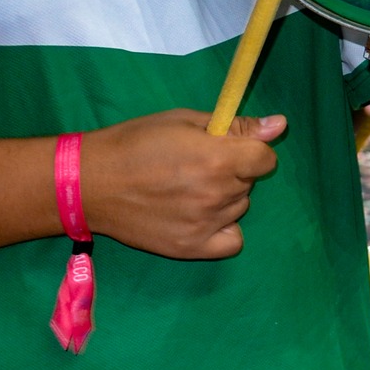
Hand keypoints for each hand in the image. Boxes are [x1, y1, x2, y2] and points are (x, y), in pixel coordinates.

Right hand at [81, 109, 284, 259]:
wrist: (89, 182)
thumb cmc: (135, 142)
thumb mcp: (184, 121)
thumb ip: (235, 125)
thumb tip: (280, 125)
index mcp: (218, 159)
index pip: (265, 160)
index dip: (251, 150)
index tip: (230, 148)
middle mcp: (217, 194)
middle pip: (248, 183)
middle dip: (232, 171)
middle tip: (196, 166)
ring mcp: (205, 224)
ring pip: (238, 207)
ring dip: (224, 197)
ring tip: (187, 189)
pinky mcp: (191, 248)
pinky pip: (232, 242)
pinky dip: (223, 229)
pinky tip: (201, 217)